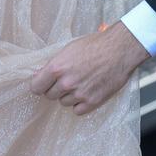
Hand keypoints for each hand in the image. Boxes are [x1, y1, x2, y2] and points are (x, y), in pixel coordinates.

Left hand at [30, 21, 149, 115]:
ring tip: (80, 82)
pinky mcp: (92, 102)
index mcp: (57, 67)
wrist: (119, 50)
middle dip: (55, 88)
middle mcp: (66, 83)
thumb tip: (39, 74)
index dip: (39, 85)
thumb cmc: (94, 45)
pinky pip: (77, 110)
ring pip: (63, 102)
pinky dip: (79, 104)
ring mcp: (79, 94)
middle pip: (50, 95)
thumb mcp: (69, 49)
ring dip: (68, 95)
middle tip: (66, 79)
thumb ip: (54, 64)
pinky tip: (86, 92)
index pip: (36, 87)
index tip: (42, 84)